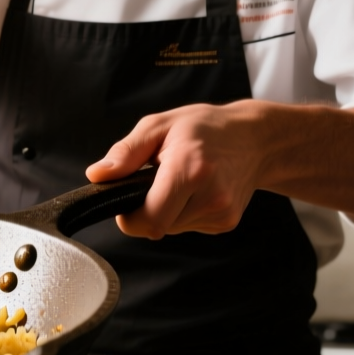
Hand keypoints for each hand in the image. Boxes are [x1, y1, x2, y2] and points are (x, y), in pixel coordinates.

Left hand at [87, 102, 273, 238]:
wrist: (256, 139)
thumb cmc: (205, 128)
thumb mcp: (159, 126)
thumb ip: (125, 153)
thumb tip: (96, 176)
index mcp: (189, 169)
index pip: (148, 220)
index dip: (129, 216)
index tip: (129, 197)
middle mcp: (210, 196)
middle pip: (156, 227)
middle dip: (147, 209)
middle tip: (157, 180)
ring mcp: (221, 213)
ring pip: (171, 228)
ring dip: (167, 210)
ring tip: (182, 180)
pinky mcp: (226, 223)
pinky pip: (188, 227)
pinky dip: (184, 212)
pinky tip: (197, 190)